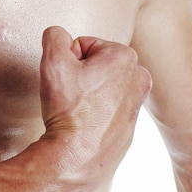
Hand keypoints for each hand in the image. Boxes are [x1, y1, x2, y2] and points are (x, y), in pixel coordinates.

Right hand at [39, 26, 151, 182]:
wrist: (77, 157)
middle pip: (94, 64)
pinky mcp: (129, 125)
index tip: (65, 81)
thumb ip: (54, 36)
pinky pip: (104, 109)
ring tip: (75, 111)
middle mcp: (139, 77)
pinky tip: (83, 125)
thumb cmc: (68, 110)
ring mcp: (136, 104)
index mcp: (125, 56)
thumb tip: (57, 34)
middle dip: (79, 76)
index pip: (83, 45)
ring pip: (99, 86)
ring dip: (84, 94)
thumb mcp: (52, 62)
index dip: (67, 60)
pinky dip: (92, 113)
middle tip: (68, 96)